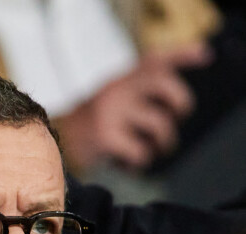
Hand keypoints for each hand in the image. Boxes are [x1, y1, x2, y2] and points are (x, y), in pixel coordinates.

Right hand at [56, 43, 212, 171]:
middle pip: (163, 83)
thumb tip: (172, 105)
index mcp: (118, 82)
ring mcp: (110, 114)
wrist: (45, 145)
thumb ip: (132, 96)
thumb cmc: (84, 129)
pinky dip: (140, 161)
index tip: (203, 56)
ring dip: (162, 143)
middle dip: (180, 103)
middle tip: (177, 118)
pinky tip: (130, 162)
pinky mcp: (105, 138)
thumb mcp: (106, 102)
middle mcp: (115, 92)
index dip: (182, 55)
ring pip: (158, 124)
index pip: (153, 60)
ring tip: (151, 151)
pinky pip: (140, 151)